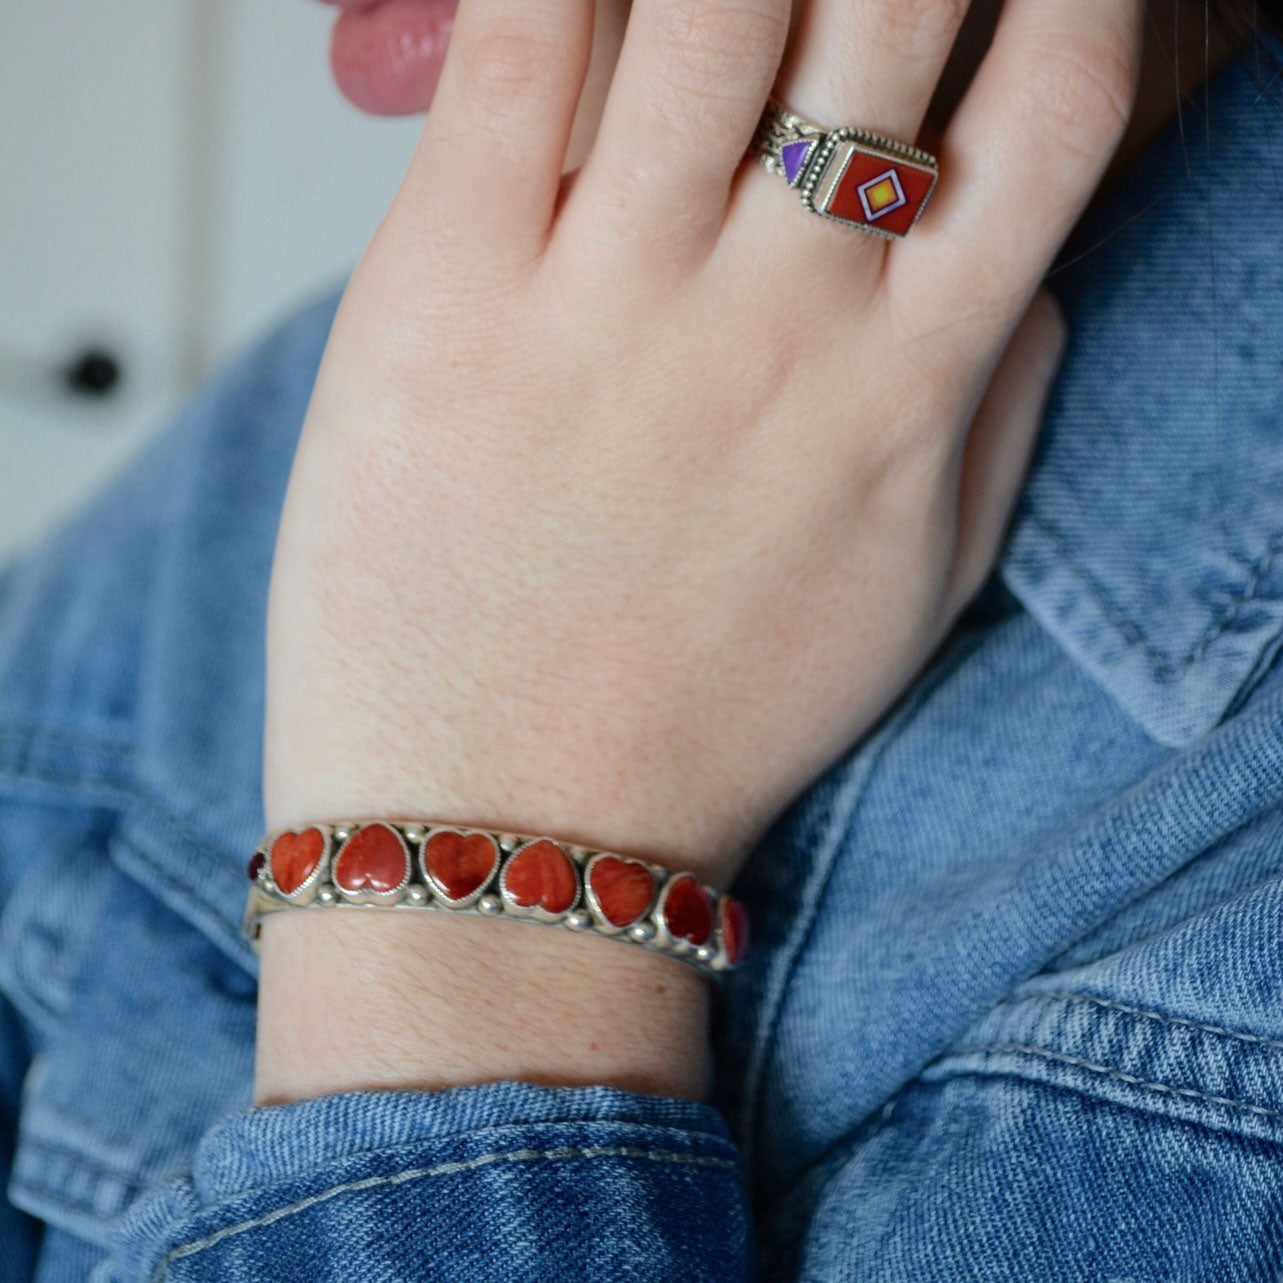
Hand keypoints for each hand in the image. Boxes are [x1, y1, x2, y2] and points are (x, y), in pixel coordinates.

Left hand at [255, 0, 1143, 1105]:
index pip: (1054, 102)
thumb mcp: (908, 592)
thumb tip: (1024, 271)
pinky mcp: (447, 298)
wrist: (507, 830)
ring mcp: (612, 303)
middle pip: (882, 3)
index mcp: (906, 387)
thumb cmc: (702, 720)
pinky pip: (510, 56)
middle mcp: (779, 322)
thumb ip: (993, 418)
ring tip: (713, 3)